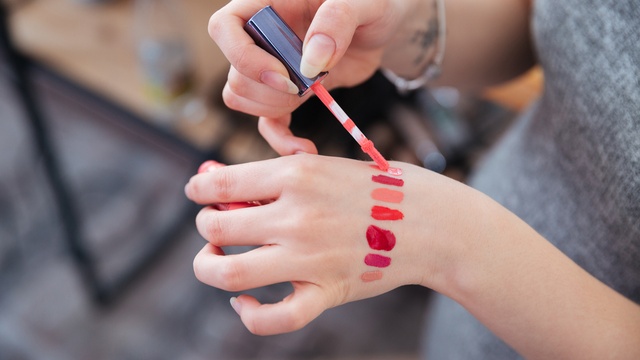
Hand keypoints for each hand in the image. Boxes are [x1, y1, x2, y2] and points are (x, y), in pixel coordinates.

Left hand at [185, 155, 467, 334]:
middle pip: (215, 226)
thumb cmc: (376, 186)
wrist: (430, 220)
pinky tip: (244, 300)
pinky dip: (249, 313)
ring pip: (229, 273)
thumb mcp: (326, 161)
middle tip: (215, 224)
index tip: (198, 192)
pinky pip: (275, 318)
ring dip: (207, 266)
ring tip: (214, 257)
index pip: (219, 183)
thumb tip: (234, 158)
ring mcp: (310, 258)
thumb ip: (280, 158)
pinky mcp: (327, 292)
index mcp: (295, 174)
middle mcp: (297, 216)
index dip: (198, 188)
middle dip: (205, 224)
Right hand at [209, 0, 420, 154]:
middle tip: (312, 84)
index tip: (285, 75)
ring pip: (243, 99)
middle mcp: (259, 36)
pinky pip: (266, 122)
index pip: (224, 27)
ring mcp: (269, 67)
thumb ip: (337, 20)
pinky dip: (281, 139)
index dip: (244, 57)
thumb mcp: (364, 2)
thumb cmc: (370, 4)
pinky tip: (304, 148)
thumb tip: (311, 61)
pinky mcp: (285, 93)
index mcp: (266, 4)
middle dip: (273, 90)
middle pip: (236, 74)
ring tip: (316, 92)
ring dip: (277, 108)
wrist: (380, 28)